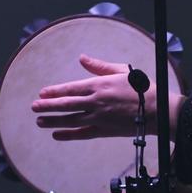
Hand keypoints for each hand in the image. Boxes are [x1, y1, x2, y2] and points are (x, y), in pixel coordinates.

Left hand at [32, 55, 181, 139]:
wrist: (157, 110)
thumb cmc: (141, 88)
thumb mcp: (120, 71)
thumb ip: (99, 66)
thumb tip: (82, 58)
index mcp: (99, 85)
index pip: (70, 88)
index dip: (54, 91)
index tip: (42, 93)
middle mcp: (96, 102)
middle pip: (66, 105)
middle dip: (48, 106)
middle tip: (34, 107)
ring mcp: (99, 118)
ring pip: (70, 120)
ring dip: (53, 121)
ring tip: (39, 121)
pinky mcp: (104, 131)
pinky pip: (82, 134)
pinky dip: (68, 134)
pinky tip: (56, 135)